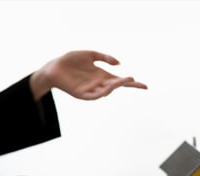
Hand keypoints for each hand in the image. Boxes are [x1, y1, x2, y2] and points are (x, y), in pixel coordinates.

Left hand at [30, 50, 147, 100]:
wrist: (54, 67)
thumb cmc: (71, 60)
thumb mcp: (90, 55)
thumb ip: (105, 58)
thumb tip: (119, 64)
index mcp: (102, 75)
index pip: (120, 80)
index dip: (133, 84)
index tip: (145, 86)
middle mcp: (98, 84)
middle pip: (116, 86)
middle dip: (124, 84)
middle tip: (133, 80)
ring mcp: (91, 90)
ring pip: (106, 91)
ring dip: (114, 87)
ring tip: (122, 81)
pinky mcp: (82, 95)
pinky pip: (94, 96)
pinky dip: (101, 94)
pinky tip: (107, 90)